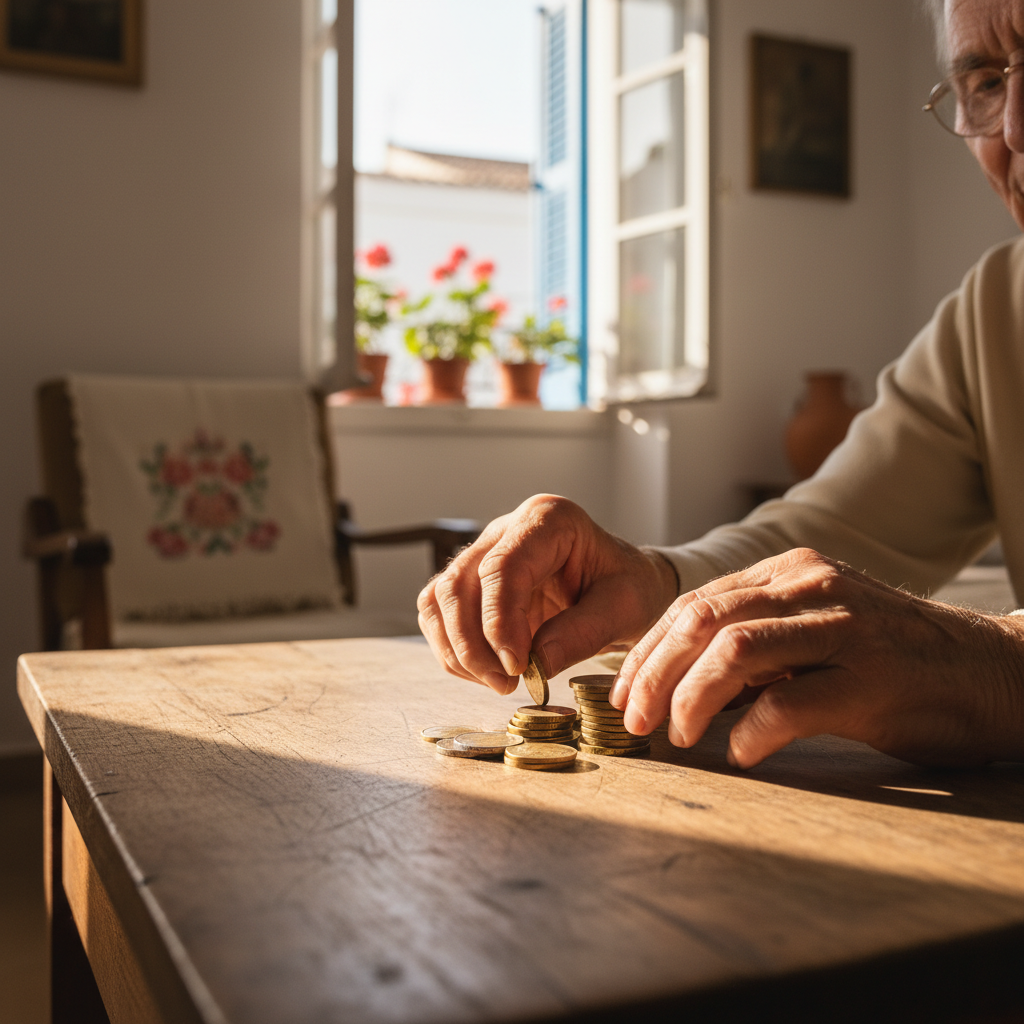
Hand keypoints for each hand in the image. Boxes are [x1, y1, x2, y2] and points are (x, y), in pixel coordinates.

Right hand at [417, 494, 678, 693]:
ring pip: (440, 599)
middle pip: (460, 584)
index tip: (517, 666)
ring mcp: (484, 552)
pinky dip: (452, 650)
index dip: (500, 622)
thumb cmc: (629, 587)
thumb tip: (535, 664)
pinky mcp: (472, 582)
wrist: (625, 586)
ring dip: (458, 650)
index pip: (502, 568)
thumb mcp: (624, 608)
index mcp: (548, 520)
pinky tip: (485, 673)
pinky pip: (439, 614)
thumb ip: (583, 632)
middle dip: (474, 644)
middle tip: (507, 683)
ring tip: (499, 682)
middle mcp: (507, 529)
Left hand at [610, 548, 1023, 767]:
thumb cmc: (893, 660)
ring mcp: (844, 628)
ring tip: (678, 736)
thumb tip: (681, 684)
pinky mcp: (873, 678)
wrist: (993, 672)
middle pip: (701, 621)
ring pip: (735, 651)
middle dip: (653, 673)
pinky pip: (791, 702)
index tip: (623, 691)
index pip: (694, 603)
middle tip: (632, 719)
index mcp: (790, 572)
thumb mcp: (815, 630)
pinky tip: (742, 753)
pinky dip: (752, 731)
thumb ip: (757, 643)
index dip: (648, 649)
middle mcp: (812, 587)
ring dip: (690, 698)